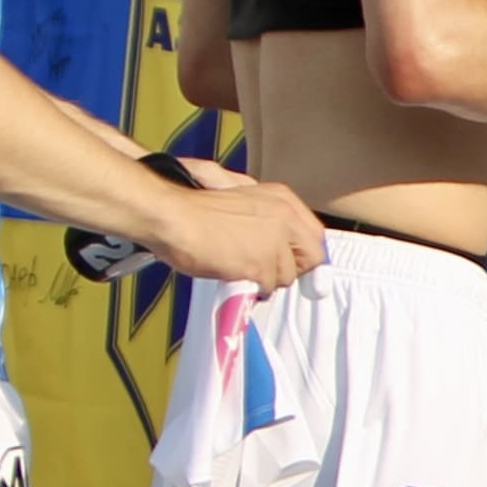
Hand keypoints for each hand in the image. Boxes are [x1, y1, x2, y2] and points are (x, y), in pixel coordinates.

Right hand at [149, 171, 325, 290]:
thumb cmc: (196, 211)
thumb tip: (284, 247)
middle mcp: (285, 217)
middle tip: (266, 271)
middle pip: (312, 258)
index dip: (304, 253)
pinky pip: (267, 288)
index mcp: (283, 198)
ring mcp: (274, 241)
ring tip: (240, 268)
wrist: (172, 217)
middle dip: (291, 270)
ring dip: (266, 279)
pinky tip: (233, 275)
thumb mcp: (245, 203)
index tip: (295, 264)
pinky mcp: (260, 264)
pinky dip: (251, 288)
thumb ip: (270, 221)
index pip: (315, 235)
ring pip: (287, 277)